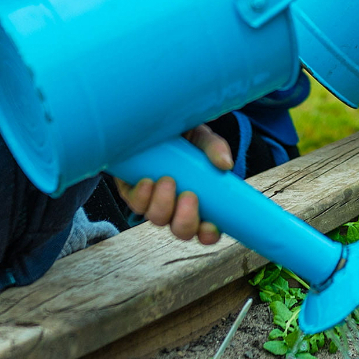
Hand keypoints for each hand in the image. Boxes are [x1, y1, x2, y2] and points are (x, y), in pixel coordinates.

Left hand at [115, 125, 232, 244]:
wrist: (152, 123)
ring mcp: (154, 202)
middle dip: (185, 220)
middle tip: (189, 195)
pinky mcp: (133, 193)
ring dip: (164, 204)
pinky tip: (148, 181)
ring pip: (158, 219)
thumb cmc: (183, 135)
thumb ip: (214, 148)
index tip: (210, 225)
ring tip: (168, 180)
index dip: (209, 234)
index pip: (206, 230)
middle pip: (182, 231)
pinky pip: (136, 204)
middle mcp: (176, 207)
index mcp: (200, 201)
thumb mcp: (202, 138)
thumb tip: (225, 164)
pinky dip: (142, 196)